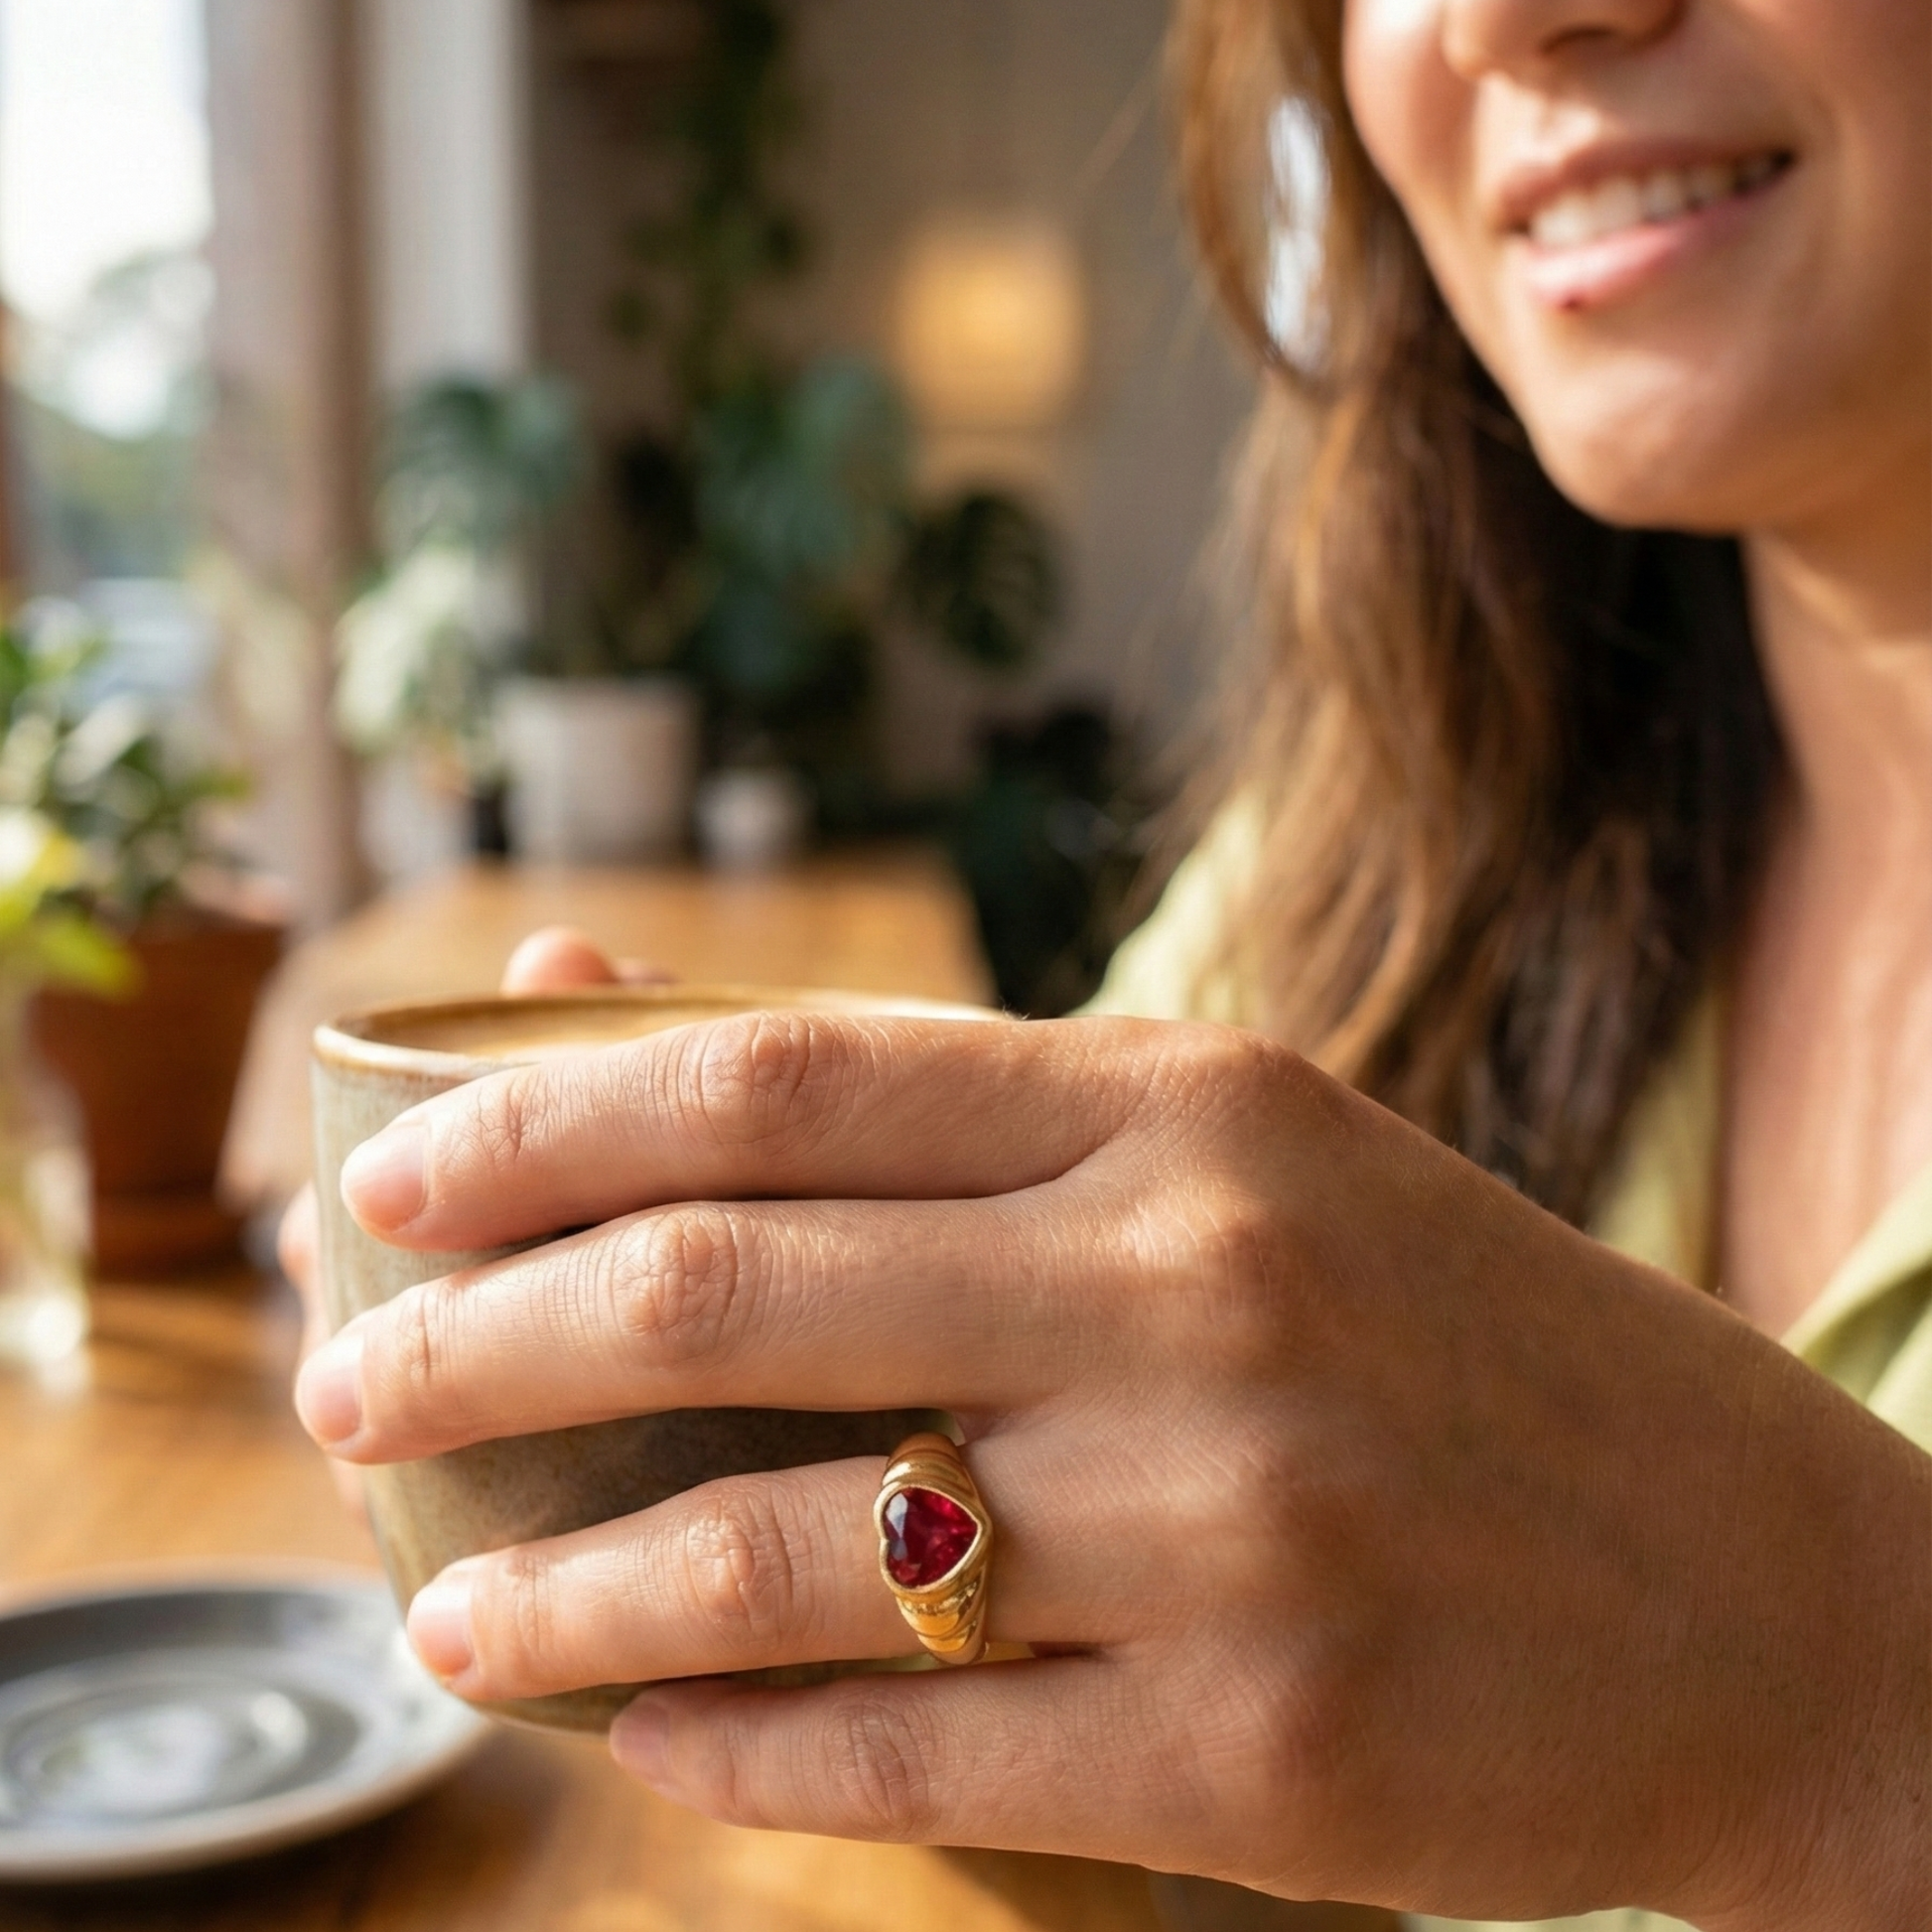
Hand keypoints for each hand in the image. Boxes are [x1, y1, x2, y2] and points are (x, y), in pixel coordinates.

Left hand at [293, 1010, 1929, 1926]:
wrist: (1759, 1581)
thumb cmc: (1449, 1339)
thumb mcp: (1231, 1156)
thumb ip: (939, 1106)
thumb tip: (602, 1016)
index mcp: (1189, 1103)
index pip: (787, 1078)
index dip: (545, 1124)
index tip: (388, 1184)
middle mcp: (1201, 1282)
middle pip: (734, 1287)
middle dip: (481, 1341)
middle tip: (348, 1388)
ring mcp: (1235, 1522)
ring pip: (785, 1549)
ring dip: (563, 1589)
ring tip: (446, 1611)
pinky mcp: (1263, 1751)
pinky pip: (913, 1753)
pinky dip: (729, 1745)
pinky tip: (635, 1733)